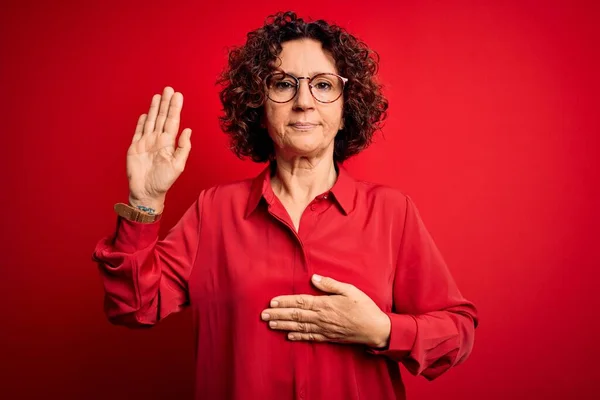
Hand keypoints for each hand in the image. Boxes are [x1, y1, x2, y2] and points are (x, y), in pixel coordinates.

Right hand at [127, 86, 191, 212]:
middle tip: (168, 89)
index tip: (178, 95)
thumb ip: (183, 148)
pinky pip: (138, 131)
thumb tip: (188, 130)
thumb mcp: (178, 165)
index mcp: (169, 143)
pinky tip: (146, 113)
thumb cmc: (164, 182)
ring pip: (151, 121)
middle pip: (162, 117)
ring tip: (158, 95)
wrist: (146, 192)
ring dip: (154, 108)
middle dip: (165, 103)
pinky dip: (141, 122)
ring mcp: (146, 143)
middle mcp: (158, 140)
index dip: (174, 108)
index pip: (172, 121)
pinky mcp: (134, 147)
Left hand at [261, 274, 390, 347]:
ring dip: (283, 326)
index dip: (285, 302)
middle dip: (278, 314)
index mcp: (325, 304)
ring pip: (300, 327)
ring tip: (270, 324)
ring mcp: (324, 329)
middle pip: (296, 316)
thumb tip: (313, 278)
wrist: (376, 329)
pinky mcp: (329, 337)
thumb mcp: (350, 290)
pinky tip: (288, 336)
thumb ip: (330, 284)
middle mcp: (322, 318)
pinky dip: (298, 337)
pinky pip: (310, 337)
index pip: (300, 302)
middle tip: (263, 315)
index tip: (272, 301)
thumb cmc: (364, 307)